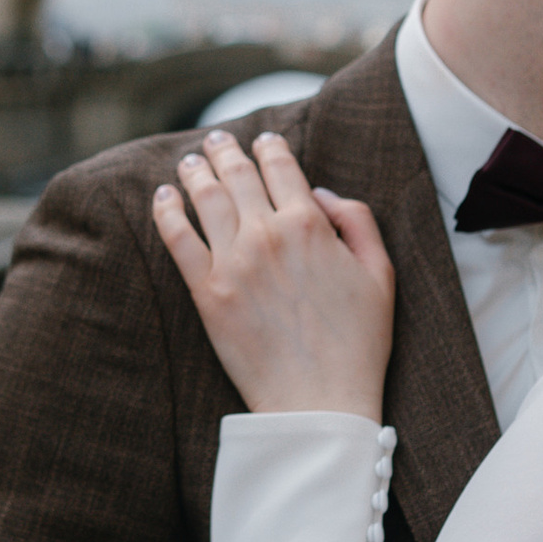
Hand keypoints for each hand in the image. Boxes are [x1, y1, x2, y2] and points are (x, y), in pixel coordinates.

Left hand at [151, 128, 394, 419]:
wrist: (320, 400)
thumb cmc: (358, 343)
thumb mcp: (380, 273)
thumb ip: (357, 221)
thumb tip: (320, 193)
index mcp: (311, 225)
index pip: (281, 168)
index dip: (269, 147)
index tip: (262, 140)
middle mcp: (268, 235)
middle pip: (237, 176)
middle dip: (225, 150)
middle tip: (215, 140)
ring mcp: (233, 263)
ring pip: (205, 198)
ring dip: (194, 171)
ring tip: (188, 161)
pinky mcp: (207, 293)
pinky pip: (177, 240)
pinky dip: (166, 212)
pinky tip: (162, 197)